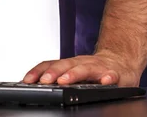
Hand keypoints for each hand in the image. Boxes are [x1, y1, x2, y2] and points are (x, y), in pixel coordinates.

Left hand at [23, 50, 140, 86]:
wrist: (119, 61)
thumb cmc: (94, 69)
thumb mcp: (74, 71)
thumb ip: (58, 76)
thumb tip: (34, 85)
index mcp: (70, 64)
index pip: (50, 65)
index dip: (37, 71)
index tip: (26, 80)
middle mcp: (82, 63)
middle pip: (65, 65)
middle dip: (53, 72)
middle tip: (43, 81)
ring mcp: (98, 67)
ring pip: (85, 69)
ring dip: (74, 74)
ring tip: (64, 81)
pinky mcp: (114, 73)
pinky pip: (111, 75)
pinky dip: (107, 78)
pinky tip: (104, 81)